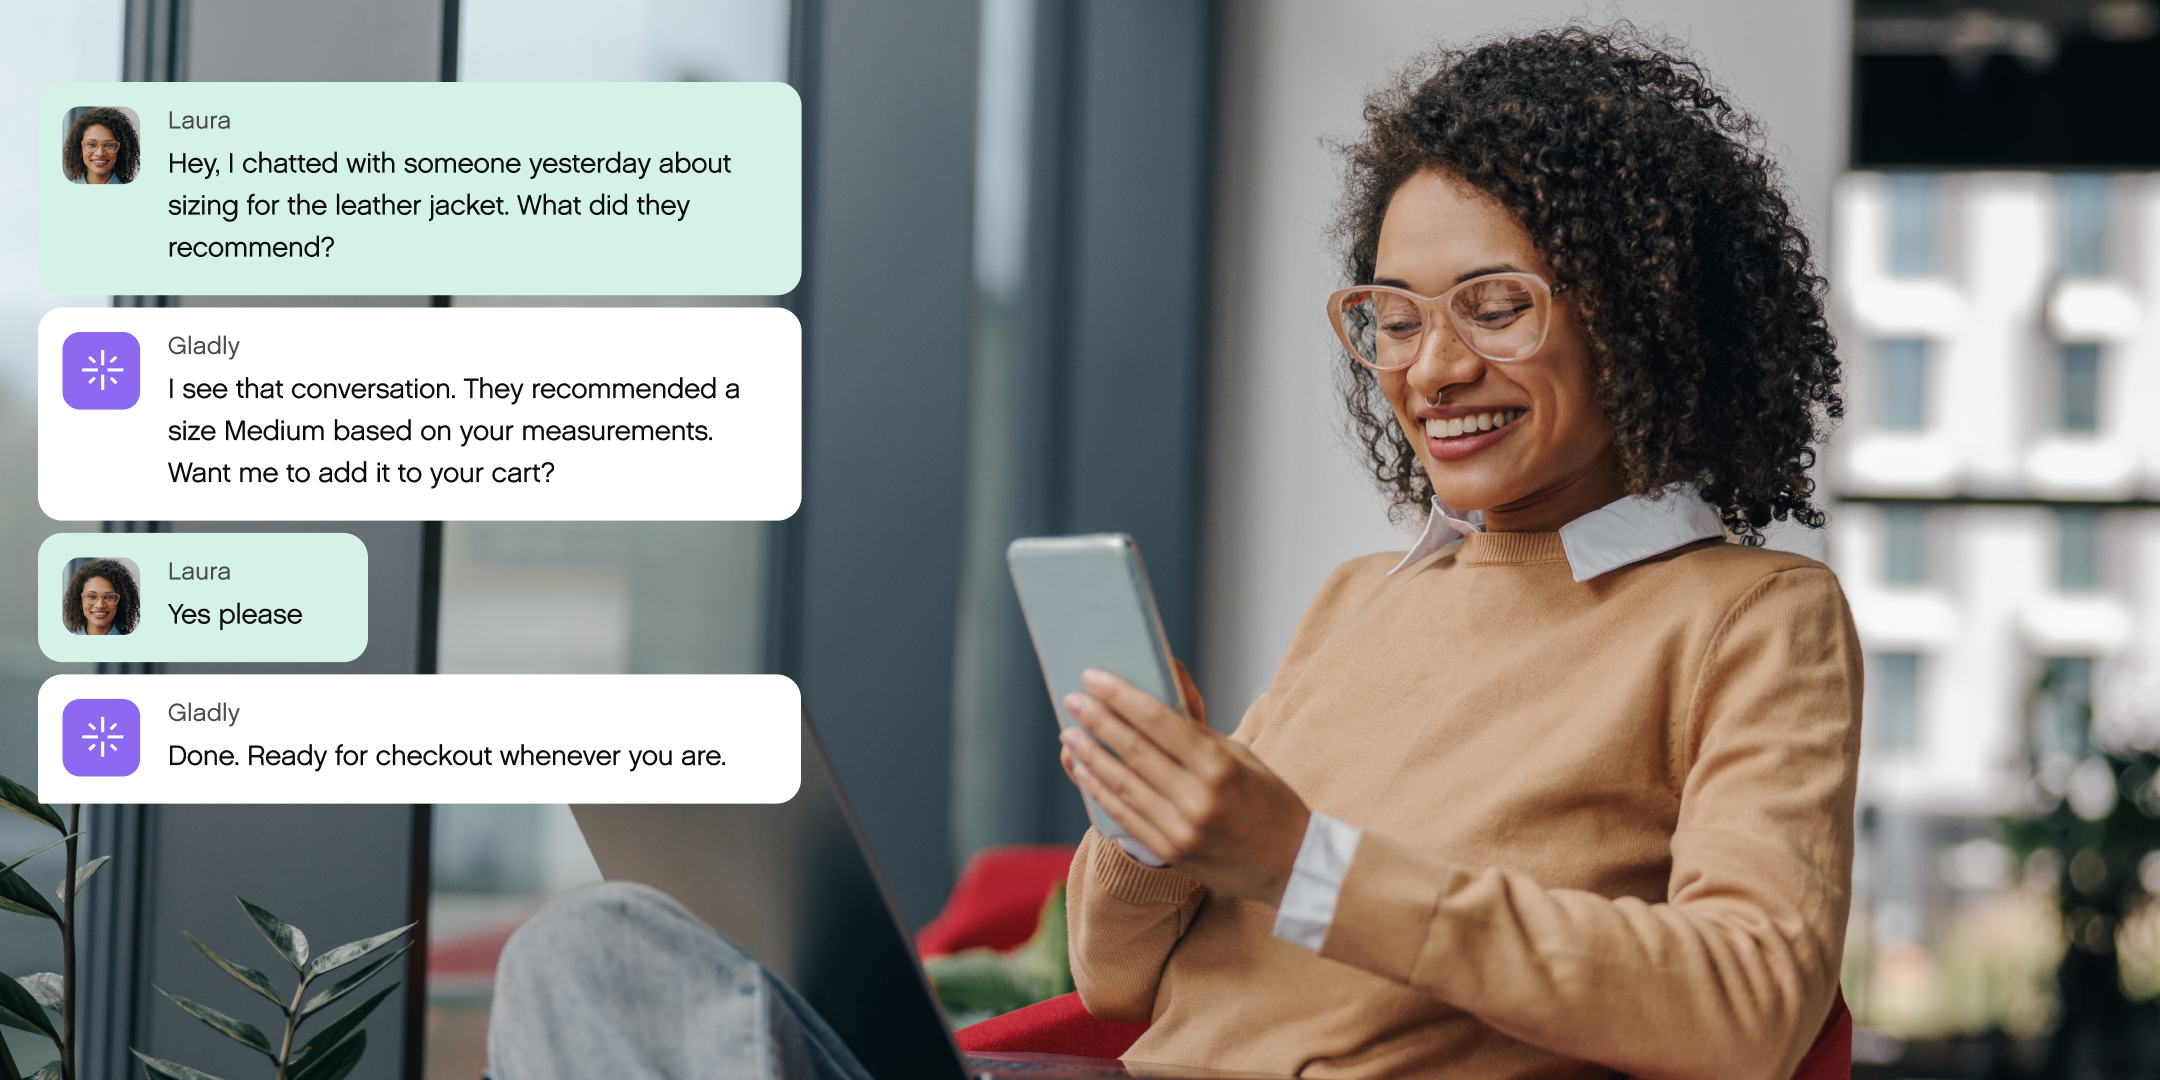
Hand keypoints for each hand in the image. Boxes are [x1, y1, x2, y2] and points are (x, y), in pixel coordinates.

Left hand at [1059, 667, 1309, 906]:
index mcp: (1219, 764)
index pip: (1157, 720)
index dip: (1120, 697)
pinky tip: (1084, 771)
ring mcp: (1182, 828)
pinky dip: (1101, 792)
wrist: (1290, 863)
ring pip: (1123, 784)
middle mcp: (1198, 796)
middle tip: (1072, 700)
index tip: (1094, 678)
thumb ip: (1196, 725)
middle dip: (1097, 721)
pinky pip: (1126, 816)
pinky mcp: (1172, 851)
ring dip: (1090, 756)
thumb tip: (1163, 679)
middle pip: (1134, 750)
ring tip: (1070, 734)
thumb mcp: (1241, 754)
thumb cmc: (1268, 799)